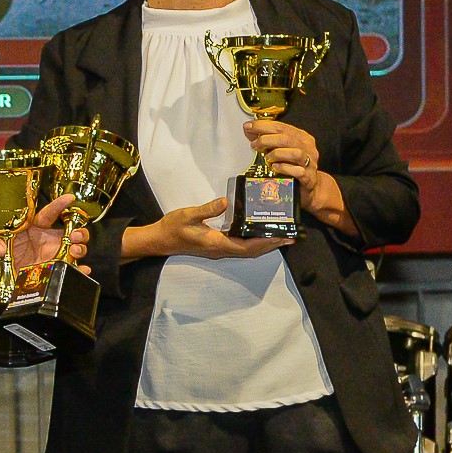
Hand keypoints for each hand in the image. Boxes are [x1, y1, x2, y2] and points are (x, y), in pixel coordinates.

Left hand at [0, 193, 88, 271]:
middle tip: (75, 236)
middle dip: (79, 231)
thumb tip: (0, 248)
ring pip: (76, 248)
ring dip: (80, 248)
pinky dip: (81, 270)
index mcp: (35, 227)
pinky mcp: (56, 270)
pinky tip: (83, 269)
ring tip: (74, 251)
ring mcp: (54, 255)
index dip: (60, 205)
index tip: (70, 198)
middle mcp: (48, 239)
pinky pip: (72, 269)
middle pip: (72, 231)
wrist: (0, 275)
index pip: (49, 213)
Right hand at [129, 197, 293, 260]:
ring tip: (280, 235)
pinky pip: (242, 246)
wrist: (161, 240)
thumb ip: (206, 209)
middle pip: (252, 251)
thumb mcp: (188, 215)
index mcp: (217, 243)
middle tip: (291, 236)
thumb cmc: (173, 227)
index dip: (266, 243)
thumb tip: (224, 201)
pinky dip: (255, 242)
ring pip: (248, 250)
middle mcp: (222, 250)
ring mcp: (220, 249)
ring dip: (265, 244)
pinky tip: (260, 233)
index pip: (248, 246)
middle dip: (272, 244)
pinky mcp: (218, 246)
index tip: (282, 237)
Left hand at [243, 118, 324, 195]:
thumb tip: (249, 130)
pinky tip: (276, 167)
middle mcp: (307, 148)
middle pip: (287, 139)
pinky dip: (285, 168)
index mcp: (301, 138)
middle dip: (266, 139)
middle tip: (255, 144)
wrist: (309, 187)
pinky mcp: (308, 178)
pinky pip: (298, 171)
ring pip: (295, 153)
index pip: (281, 127)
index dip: (263, 126)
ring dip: (276, 154)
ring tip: (267, 158)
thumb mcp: (281, 150)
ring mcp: (309, 163)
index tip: (249, 126)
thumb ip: (268, 140)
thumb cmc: (294, 167)